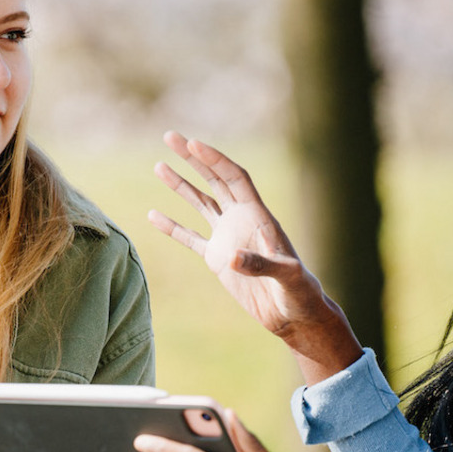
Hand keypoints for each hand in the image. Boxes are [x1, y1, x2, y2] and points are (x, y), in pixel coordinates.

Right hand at [148, 132, 361, 378]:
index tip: (193, 144)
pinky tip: (154, 214)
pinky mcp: (218, 260)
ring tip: (159, 165)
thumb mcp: (286, 277)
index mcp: (259, 216)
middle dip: (193, 158)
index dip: (215, 160)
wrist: (292, 315)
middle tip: (170, 136)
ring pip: (201, 203)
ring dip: (181, 184)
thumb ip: (262, 265)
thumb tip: (232, 258)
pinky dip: (172, 227)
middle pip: (215, 180)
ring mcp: (228, 238)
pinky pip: (190, 238)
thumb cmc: (299, 293)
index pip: (234, 178)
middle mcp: (242, 220)